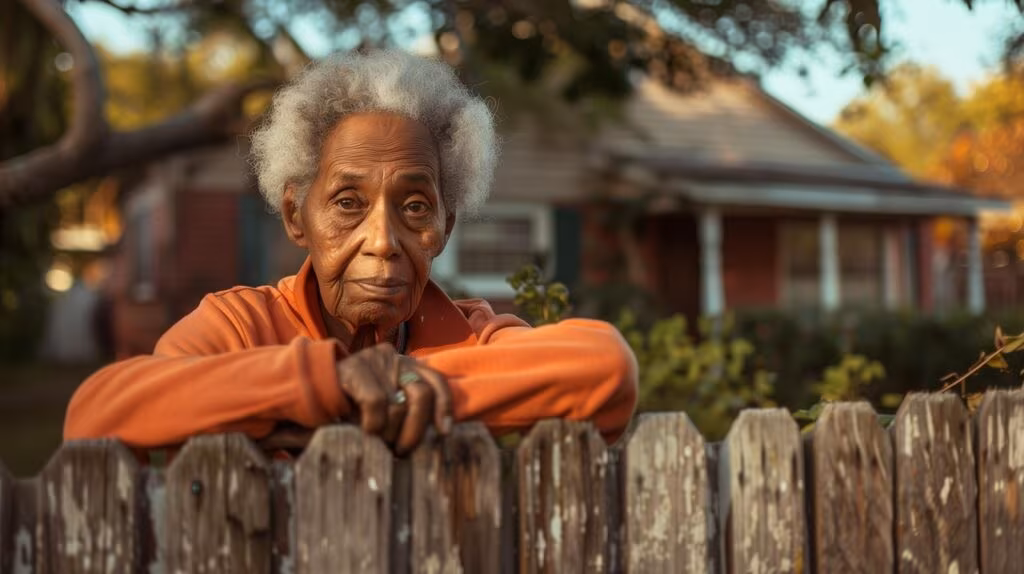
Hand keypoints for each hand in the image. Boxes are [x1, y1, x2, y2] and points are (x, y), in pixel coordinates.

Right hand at [336, 342, 452, 454]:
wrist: (308, 392)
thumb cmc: (352, 408)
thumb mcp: (385, 407)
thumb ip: (407, 410)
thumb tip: (438, 434)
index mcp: (406, 366)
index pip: (436, 381)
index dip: (444, 407)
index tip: (444, 433)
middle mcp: (394, 358)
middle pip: (423, 395)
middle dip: (416, 430)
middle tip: (402, 451)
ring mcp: (374, 360)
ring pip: (399, 405)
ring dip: (390, 433)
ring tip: (381, 443)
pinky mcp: (355, 368)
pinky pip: (376, 403)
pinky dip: (374, 425)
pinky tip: (365, 431)